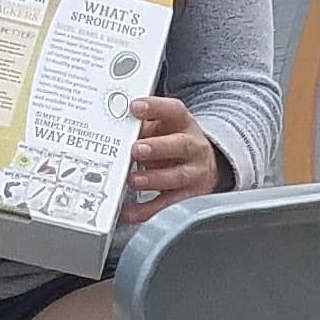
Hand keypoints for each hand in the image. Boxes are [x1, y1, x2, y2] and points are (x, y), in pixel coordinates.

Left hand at [121, 95, 221, 219]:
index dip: (155, 108)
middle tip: (136, 149)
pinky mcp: (190, 196)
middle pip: (180, 145)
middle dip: (158, 147)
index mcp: (184, 125)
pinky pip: (169, 204)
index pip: (173, 111)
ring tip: (134, 180)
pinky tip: (132, 212)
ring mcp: (194, 173)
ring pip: (178, 176)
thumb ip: (142, 127)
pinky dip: (150, 210)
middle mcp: (193, 147)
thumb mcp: (164, 129)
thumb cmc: (174, 144)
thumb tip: (113, 128)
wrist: (206, 166)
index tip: (135, 107)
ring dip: (154, 178)